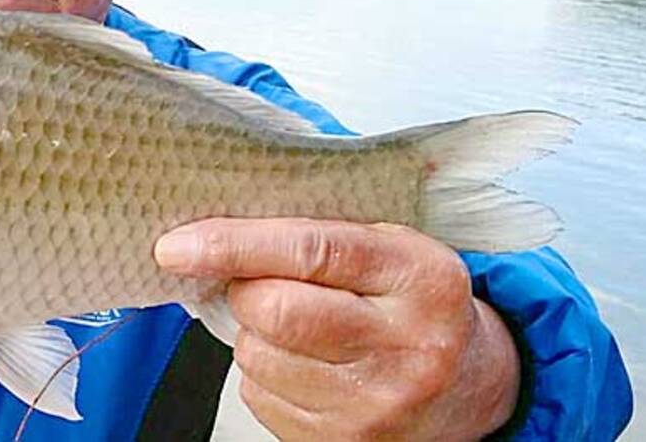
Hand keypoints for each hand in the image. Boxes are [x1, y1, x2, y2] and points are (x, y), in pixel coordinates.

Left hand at [155, 218, 519, 440]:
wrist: (467, 386)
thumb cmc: (410, 301)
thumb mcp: (393, 247)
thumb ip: (320, 230)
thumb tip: (218, 226)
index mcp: (420, 276)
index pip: (312, 249)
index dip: (236, 244)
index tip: (178, 246)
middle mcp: (406, 344)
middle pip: (277, 310)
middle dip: (243, 290)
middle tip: (256, 281)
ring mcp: (377, 402)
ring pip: (259, 355)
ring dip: (254, 333)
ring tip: (295, 324)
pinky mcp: (346, 441)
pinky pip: (260, 396)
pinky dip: (263, 373)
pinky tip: (302, 363)